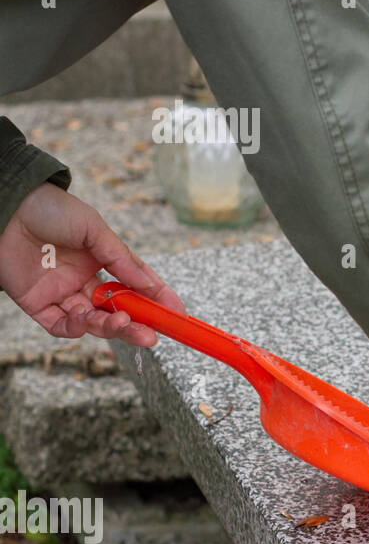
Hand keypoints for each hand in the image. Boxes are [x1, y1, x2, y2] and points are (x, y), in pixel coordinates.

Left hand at [0, 183, 183, 346]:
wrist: (7, 208)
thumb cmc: (50, 209)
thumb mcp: (94, 229)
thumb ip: (121, 259)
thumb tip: (150, 285)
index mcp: (101, 260)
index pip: (135, 284)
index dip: (156, 299)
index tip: (177, 314)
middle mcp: (83, 280)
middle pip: (115, 310)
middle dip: (135, 324)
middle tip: (151, 335)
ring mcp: (61, 293)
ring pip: (91, 321)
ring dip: (109, 327)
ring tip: (122, 323)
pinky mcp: (37, 304)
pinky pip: (60, 325)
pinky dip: (76, 328)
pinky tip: (86, 319)